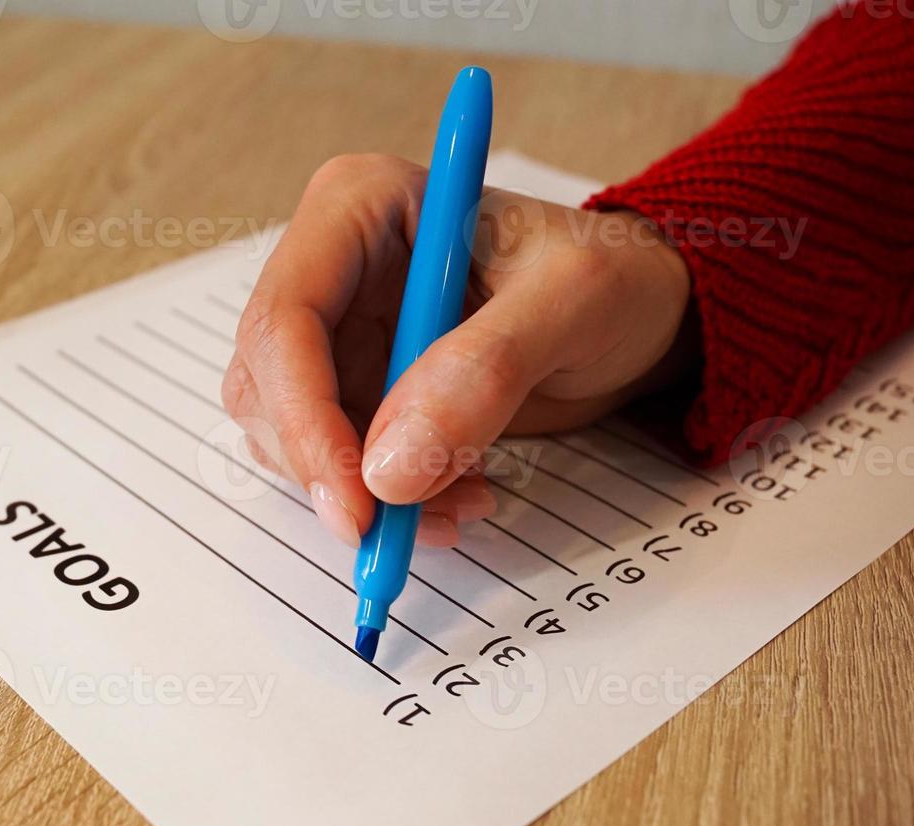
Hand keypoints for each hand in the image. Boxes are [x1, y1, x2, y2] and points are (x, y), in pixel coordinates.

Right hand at [221, 153, 691, 548]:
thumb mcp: (574, 303)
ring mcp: (337, 332)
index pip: (286, 318)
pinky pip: (334, 463)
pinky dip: (384, 501)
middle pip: (268, 384)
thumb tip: (387, 469)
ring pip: (289, 434)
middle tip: (392, 532)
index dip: (304, 416)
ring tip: (461, 502)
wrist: (644, 313)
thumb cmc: (616, 277)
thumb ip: (483, 373)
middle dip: (327, 467)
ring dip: (359, 492)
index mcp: (361, 205)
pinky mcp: (355, 390)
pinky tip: (456, 497)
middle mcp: (331, 266)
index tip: (355, 502)